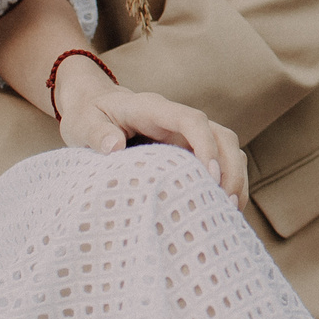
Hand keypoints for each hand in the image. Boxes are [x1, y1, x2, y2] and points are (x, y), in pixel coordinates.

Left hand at [55, 67, 247, 205]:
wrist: (92, 106)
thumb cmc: (88, 115)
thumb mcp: (82, 123)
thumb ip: (96, 133)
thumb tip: (115, 147)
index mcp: (154, 109)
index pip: (192, 120)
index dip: (205, 145)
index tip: (209, 176)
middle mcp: (177, 120)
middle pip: (222, 135)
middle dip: (231, 167)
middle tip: (228, 204)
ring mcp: (186, 135)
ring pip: (227, 148)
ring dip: (235, 176)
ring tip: (231, 211)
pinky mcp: (187, 150)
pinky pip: (218, 161)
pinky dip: (227, 182)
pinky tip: (222, 209)